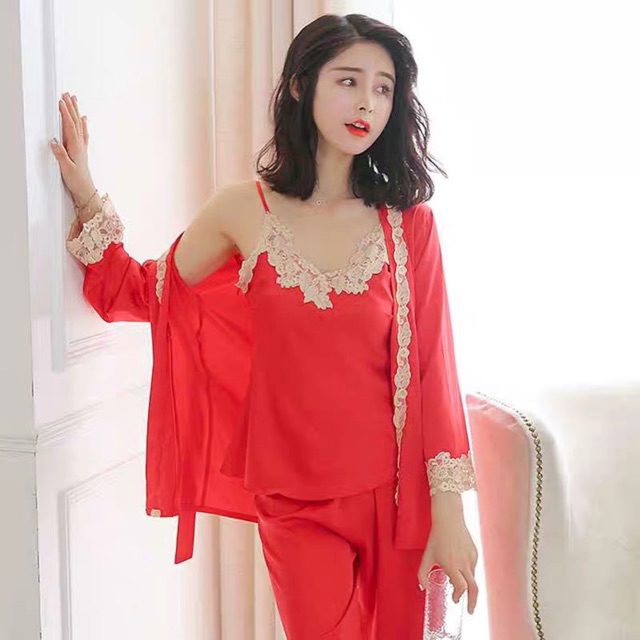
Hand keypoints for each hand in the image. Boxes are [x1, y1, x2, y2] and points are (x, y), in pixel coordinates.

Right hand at [50, 93, 96, 207]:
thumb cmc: (77, 180)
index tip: (61, 101)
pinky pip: (82, 132)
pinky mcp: (82, 150)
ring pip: (79, 125)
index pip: (70, 126)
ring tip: (74, 99)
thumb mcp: (66, 168)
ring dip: (76, 112)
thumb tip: (54, 141)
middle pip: (76, 122)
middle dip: (71, 107)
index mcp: (76, 147)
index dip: (65, 113)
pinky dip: (83, 123)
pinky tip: (84, 118)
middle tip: (67, 94)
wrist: (86, 189)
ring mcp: (82, 146)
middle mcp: (80, 144)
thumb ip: (60, 154)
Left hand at [417, 514, 478, 614]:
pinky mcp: (475, 553)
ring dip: (466, 583)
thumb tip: (422, 588)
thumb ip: (422, 573)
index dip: (458, 596)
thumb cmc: (436, 538)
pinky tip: (459, 565)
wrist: (449, 519)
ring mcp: (471, 557)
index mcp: (451, 565)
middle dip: (472, 602)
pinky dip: (467, 572)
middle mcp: (464, 563)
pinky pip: (473, 567)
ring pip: (472, 577)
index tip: (454, 599)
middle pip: (473, 588)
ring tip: (457, 580)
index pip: (461, 587)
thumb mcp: (427, 556)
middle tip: (469, 610)